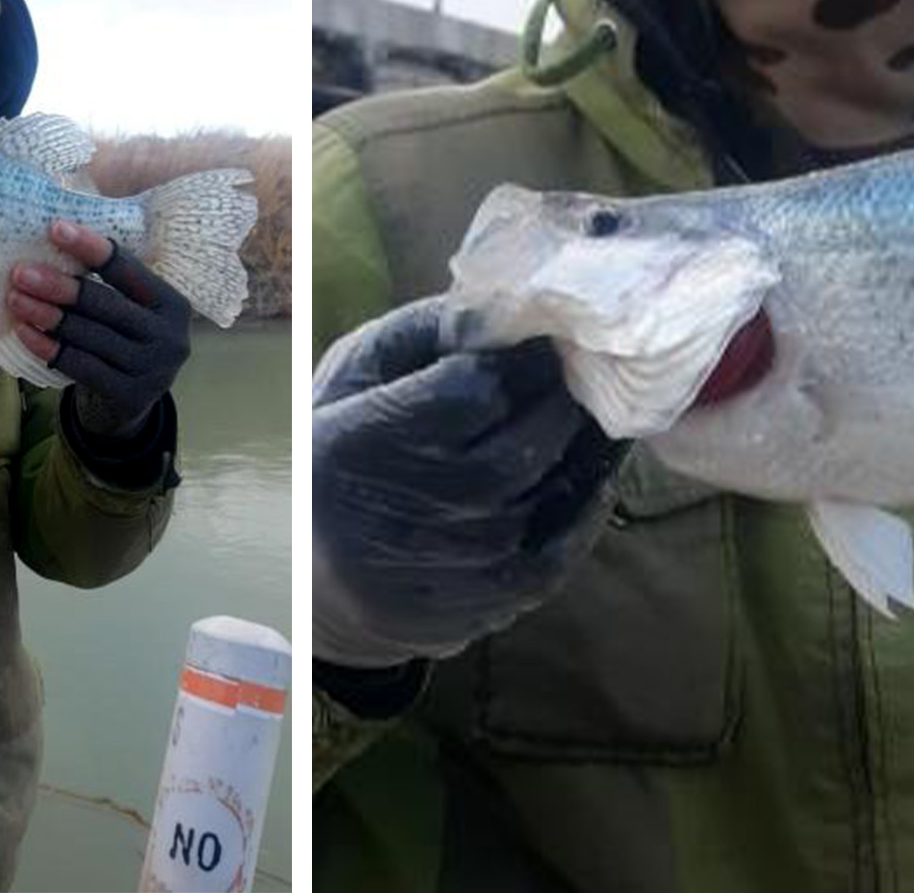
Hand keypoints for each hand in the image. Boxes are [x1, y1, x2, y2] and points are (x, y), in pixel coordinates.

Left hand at [7, 220, 190, 440]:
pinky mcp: (130, 395)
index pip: (128, 270)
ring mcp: (152, 369)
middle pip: (105, 304)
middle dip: (59, 286)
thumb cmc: (125, 340)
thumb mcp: (134, 310)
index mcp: (172, 304)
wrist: (133, 403)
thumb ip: (114, 284)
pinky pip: (80, 365)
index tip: (55, 228)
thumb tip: (59, 239)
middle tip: (20, 272)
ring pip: (89, 335)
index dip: (91, 248)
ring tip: (15, 298)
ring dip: (47, 315)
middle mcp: (169, 336)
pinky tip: (24, 331)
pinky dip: (48, 347)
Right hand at [314, 295, 621, 667]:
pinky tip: (592, 475)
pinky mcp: (475, 608)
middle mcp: (401, 512)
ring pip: (546, 495)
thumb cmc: (340, 448)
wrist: (317, 580)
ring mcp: (443, 569)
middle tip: (583, 368)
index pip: (473, 391)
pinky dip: (585, 510)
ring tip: (596, 409)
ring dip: (586, 448)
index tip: (546, 337)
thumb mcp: (356, 375)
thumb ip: (425, 332)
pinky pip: (557, 554)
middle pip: (521, 445)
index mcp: (356, 443)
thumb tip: (507, 304)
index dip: (522, 358)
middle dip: (563, 398)